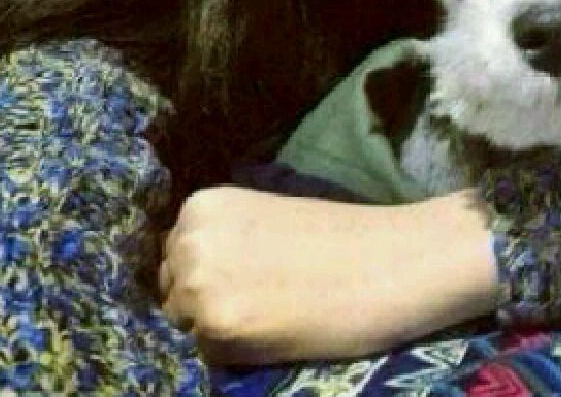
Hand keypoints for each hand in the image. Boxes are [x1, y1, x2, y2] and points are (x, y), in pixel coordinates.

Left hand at [159, 186, 497, 363]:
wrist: (389, 259)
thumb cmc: (338, 236)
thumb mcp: (263, 220)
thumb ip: (223, 240)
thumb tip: (188, 277)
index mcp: (201, 204)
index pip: (175, 256)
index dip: (207, 276)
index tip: (246, 280)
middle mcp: (188, 239)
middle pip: (171, 291)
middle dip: (205, 303)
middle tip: (261, 301)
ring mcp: (197, 283)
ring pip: (186, 325)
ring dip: (217, 330)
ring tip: (271, 315)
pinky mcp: (217, 326)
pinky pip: (207, 354)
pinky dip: (234, 354)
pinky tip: (275, 332)